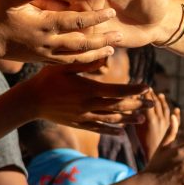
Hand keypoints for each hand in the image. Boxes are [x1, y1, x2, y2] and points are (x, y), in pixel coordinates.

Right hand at [0, 0, 121, 67]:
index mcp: (43, 25)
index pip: (75, 20)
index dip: (94, 16)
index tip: (111, 12)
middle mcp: (47, 42)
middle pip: (81, 43)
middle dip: (101, 40)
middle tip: (120, 37)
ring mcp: (44, 54)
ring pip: (75, 56)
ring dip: (94, 54)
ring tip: (111, 51)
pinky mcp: (41, 61)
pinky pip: (65, 64)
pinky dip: (79, 63)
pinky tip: (90, 63)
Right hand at [23, 63, 151, 132]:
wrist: (30, 102)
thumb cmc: (46, 79)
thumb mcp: (65, 65)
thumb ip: (87, 60)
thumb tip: (107, 52)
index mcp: (88, 90)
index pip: (118, 91)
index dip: (134, 90)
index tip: (148, 87)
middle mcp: (89, 105)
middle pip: (119, 107)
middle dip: (138, 105)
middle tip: (153, 104)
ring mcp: (85, 117)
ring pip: (112, 119)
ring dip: (128, 119)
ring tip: (142, 119)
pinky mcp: (79, 124)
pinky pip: (99, 129)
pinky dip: (112, 131)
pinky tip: (122, 132)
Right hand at [138, 91, 174, 163]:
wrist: (153, 156)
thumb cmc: (142, 144)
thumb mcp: (136, 129)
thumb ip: (136, 116)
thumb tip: (135, 105)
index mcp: (151, 119)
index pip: (149, 102)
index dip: (146, 94)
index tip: (143, 87)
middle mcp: (161, 120)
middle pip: (158, 104)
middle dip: (153, 95)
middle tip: (150, 89)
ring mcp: (167, 124)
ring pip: (166, 110)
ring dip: (163, 101)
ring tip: (160, 95)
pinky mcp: (172, 131)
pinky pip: (176, 121)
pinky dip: (176, 115)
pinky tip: (176, 110)